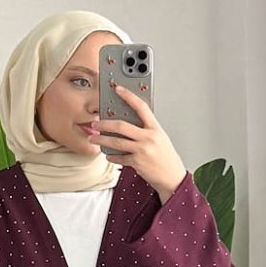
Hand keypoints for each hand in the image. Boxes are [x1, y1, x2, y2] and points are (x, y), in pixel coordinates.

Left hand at [92, 83, 186, 201]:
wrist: (172, 177)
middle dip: (105, 124)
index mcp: (155, 128)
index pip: (141, 107)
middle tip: (95, 123)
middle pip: (122, 126)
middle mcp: (148, 137)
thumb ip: (146, 129)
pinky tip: (108, 155)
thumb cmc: (166, 157)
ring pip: (117, 142)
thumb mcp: (160, 138)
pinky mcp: (137, 163)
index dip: (129, 96)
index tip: (118, 89)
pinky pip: (120, 158)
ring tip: (93, 138)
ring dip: (102, 140)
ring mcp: (142, 150)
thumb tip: (129, 122)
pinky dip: (112, 156)